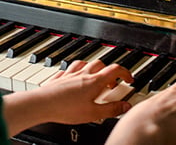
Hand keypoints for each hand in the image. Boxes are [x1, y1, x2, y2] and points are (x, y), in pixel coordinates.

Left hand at [3, 60, 132, 136]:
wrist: (43, 104)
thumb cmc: (66, 108)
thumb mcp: (93, 113)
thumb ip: (111, 109)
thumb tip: (126, 106)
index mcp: (95, 81)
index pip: (115, 70)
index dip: (125, 72)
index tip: (129, 79)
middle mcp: (84, 74)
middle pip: (101, 64)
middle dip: (109, 71)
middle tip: (112, 82)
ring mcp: (71, 74)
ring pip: (86, 63)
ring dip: (94, 68)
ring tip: (95, 77)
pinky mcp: (61, 77)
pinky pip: (71, 67)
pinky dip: (77, 69)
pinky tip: (75, 75)